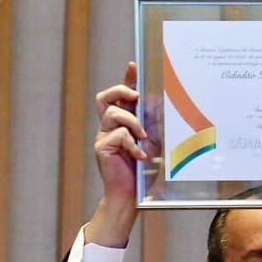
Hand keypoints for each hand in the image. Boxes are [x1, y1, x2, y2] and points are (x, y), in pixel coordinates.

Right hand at [85, 61, 145, 247]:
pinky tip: (140, 156)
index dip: (127, 79)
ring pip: (113, 114)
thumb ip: (151, 124)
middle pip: (105, 97)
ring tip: (143, 137)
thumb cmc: (143, 171)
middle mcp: (109, 127)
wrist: (130, 196)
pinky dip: (132, 145)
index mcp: (121, 123)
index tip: (135, 65)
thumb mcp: (152, 142)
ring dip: (132, 122)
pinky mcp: (101, 149)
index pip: (120, 95)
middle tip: (136, 99)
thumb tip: (159, 103)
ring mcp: (103, 137)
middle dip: (121, 92)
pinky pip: (117, 136)